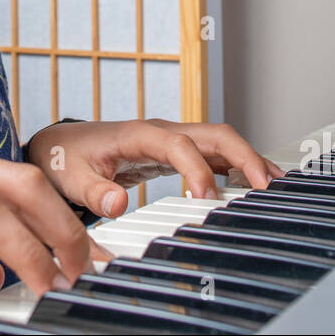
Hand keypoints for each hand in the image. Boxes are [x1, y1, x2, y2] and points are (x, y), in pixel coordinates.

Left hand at [26, 119, 283, 219]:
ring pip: (220, 141)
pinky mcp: (175, 153)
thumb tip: (118, 204)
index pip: (178, 144)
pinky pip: (213, 155)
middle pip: (213, 133)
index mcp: (138, 134)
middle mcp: (161, 132)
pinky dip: (237, 166)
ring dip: (248, 159)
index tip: (207, 199)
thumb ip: (93, 192)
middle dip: (243, 155)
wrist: (58, 148)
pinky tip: (255, 183)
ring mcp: (171, 140)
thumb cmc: (64, 160)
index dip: (198, 169)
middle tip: (266, 185)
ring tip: (276, 185)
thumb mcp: (69, 178)